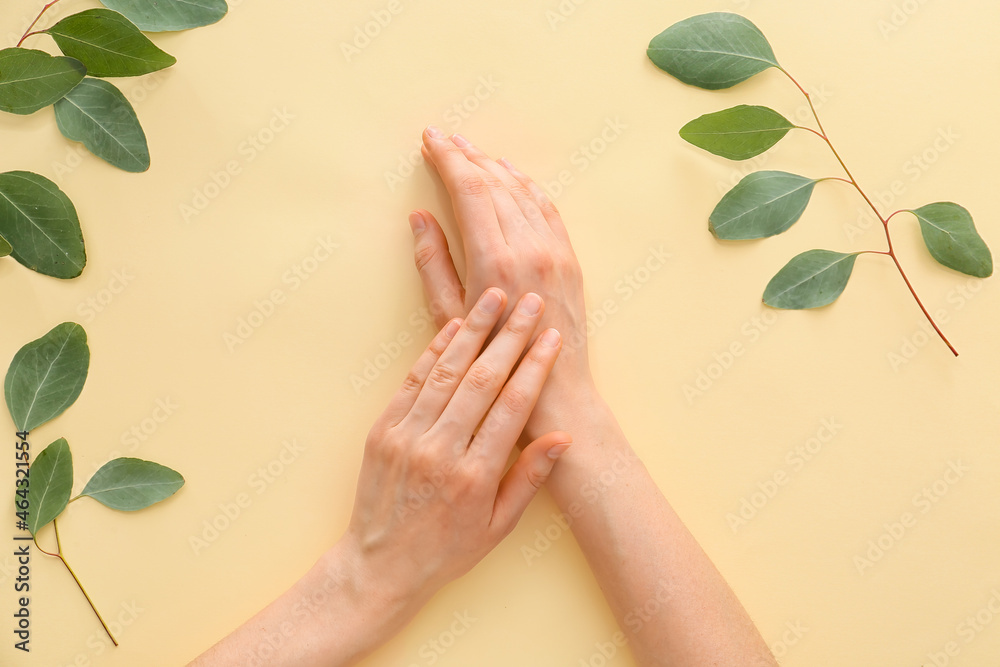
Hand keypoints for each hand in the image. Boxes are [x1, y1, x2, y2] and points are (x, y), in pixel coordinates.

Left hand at [343, 288, 571, 610]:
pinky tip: (454, 326)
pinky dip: (434, 350)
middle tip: (531, 302)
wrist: (379, 565)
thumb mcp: (498, 527)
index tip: (552, 337)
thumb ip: (529, 479)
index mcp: (474, 476)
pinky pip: (412, 381)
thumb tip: (562, 437)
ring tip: (495, 298)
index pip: (512, 407)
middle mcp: (439, 450)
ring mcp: (407, 437)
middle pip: (482, 379)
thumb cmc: (445, 550)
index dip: (535, 367)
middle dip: (510, 335)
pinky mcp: (382, 430)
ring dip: (472, 329)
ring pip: (446, 371)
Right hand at [409, 127, 595, 438]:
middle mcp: (529, 248)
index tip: (430, 140)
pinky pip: (548, 209)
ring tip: (473, 151)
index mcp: (494, 260)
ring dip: (495, 167)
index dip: (448, 160)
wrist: (555, 391)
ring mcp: (554, 252)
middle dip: (467, 157)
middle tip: (444, 140)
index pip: (470, 190)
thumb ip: (434, 263)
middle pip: (495, 184)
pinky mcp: (570, 260)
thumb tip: (420, 218)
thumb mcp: (451, 318)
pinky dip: (528, 187)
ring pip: (523, 191)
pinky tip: (513, 176)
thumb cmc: (494, 364)